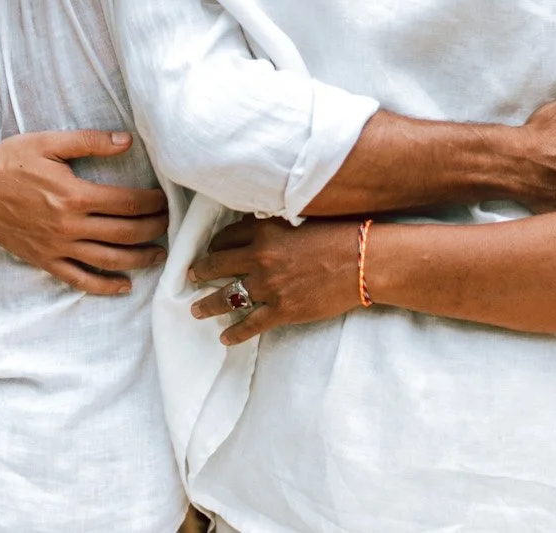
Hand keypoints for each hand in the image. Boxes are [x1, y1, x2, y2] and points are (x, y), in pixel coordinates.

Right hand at [0, 130, 170, 295]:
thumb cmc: (10, 161)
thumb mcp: (49, 142)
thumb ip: (90, 142)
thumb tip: (127, 141)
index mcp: (74, 195)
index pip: (127, 203)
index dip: (153, 203)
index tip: (166, 200)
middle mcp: (69, 225)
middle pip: (125, 233)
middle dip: (153, 229)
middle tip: (168, 224)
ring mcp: (57, 246)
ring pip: (108, 259)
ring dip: (139, 259)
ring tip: (159, 255)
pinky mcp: (44, 260)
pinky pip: (79, 278)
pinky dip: (104, 286)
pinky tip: (124, 286)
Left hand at [189, 216, 362, 345]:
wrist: (363, 261)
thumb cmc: (340, 234)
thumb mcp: (302, 218)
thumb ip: (276, 225)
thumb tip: (258, 228)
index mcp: (264, 231)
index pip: (227, 237)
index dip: (215, 245)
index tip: (211, 251)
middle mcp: (260, 258)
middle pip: (217, 265)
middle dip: (200, 272)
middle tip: (192, 277)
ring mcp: (269, 287)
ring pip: (227, 298)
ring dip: (208, 305)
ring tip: (197, 310)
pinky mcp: (282, 310)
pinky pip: (249, 325)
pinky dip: (234, 333)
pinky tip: (225, 338)